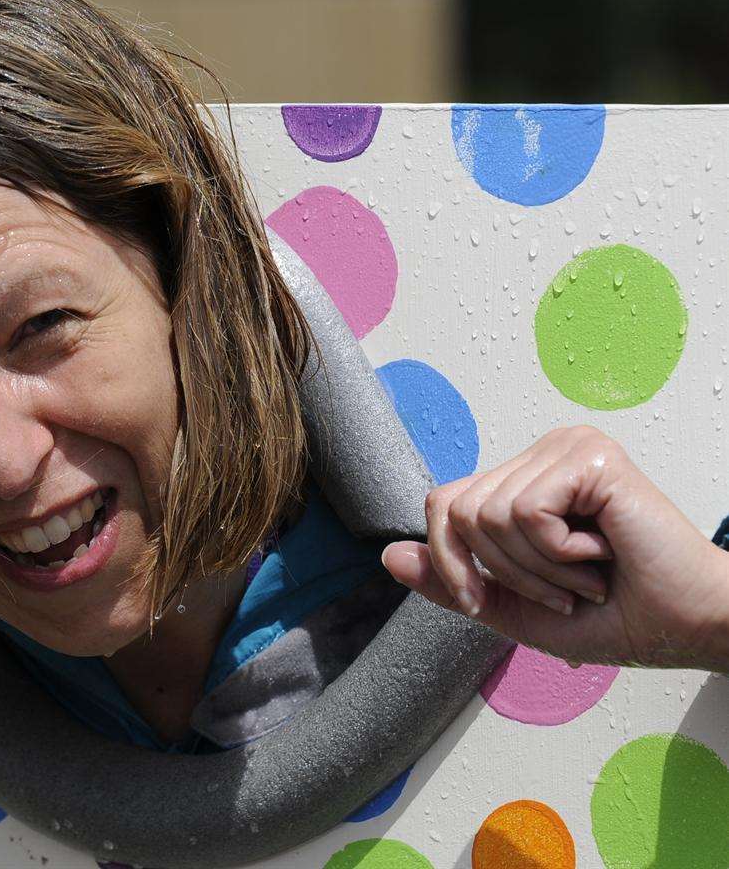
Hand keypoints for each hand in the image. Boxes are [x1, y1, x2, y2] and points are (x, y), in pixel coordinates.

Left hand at [382, 425, 728, 672]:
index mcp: (522, 478)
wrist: (687, 627)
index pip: (441, 504)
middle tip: (563, 589)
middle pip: (457, 511)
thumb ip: (451, 582)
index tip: (483, 601)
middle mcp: (542, 452)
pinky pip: (524, 512)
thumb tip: (387, 555)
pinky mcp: (590, 457)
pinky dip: (557, 554)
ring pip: (488, 516)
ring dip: (536, 569)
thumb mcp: (512, 608)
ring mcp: (567, 447)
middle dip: (503, 573)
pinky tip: (601, 553)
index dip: (450, 562)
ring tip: (586, 573)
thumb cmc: (616, 615)